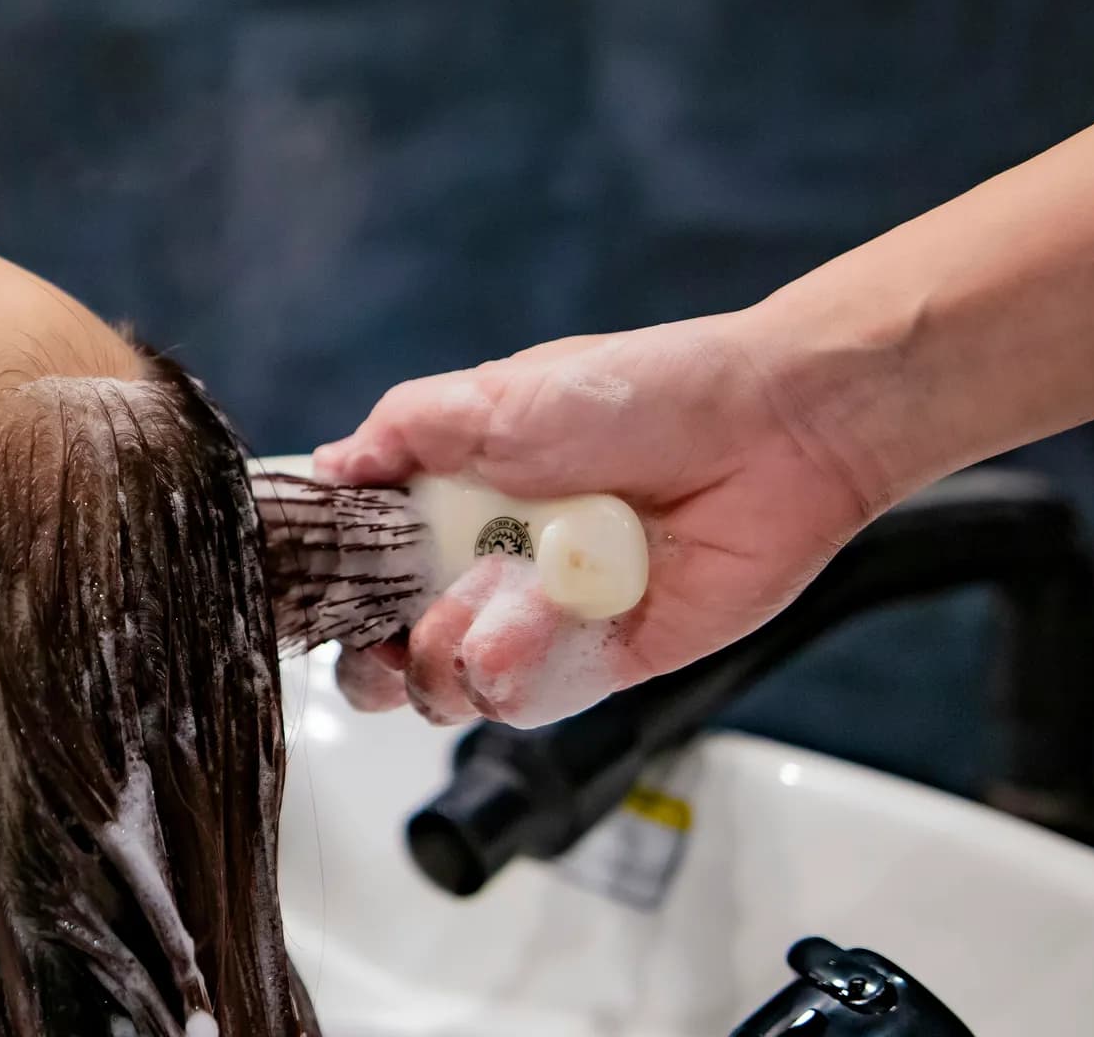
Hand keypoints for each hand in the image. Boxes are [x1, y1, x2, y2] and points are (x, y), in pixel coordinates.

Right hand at [313, 311, 883, 725]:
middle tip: (388, 633)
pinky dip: (521, 670)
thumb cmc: (641, 393)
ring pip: (445, 691)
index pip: (357, 571)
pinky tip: (551, 615)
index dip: (331, 593)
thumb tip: (327, 468)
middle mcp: (482, 569)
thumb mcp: (492, 394)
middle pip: (384, 657)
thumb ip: (400, 430)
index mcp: (448, 502)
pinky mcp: (596, 665)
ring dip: (448, 655)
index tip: (323, 591)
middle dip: (371, 661)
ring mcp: (535, 623)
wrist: (770, 433)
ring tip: (494, 596)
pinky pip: (526, 701)